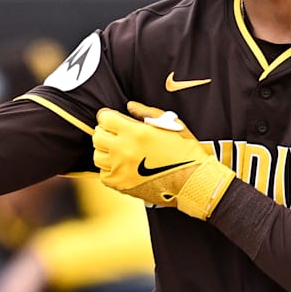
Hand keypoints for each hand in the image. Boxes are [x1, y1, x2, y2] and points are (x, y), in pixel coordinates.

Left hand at [91, 101, 234, 219]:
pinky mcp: (121, 185)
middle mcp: (123, 150)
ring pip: (97, 155)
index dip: (107, 116)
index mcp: (135, 132)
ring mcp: (120, 169)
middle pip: (97, 136)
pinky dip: (109, 169)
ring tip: (119, 151)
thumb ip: (146, 113)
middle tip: (115, 134)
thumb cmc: (185, 152)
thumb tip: (130, 106)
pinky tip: (122, 166)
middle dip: (105, 132)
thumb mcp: (170, 124)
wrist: (193, 181)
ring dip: (106, 151)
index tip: (111, 118)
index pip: (105, 119)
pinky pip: (104, 174)